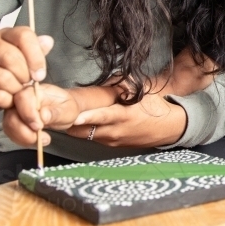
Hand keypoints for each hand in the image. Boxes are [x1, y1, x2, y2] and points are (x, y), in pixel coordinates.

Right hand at [0, 27, 53, 113]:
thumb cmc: (5, 68)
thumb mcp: (23, 57)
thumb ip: (36, 50)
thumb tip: (48, 41)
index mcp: (4, 33)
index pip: (23, 36)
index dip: (36, 57)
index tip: (40, 74)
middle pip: (10, 57)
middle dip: (24, 76)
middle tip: (27, 84)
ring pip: (0, 77)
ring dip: (14, 89)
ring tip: (17, 91)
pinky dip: (5, 100)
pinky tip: (7, 99)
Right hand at [2, 83, 78, 147]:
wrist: (65, 111)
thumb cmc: (66, 107)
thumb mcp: (68, 110)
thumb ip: (55, 113)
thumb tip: (43, 116)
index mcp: (35, 90)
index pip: (22, 98)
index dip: (28, 114)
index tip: (39, 126)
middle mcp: (21, 98)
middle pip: (11, 114)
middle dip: (24, 130)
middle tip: (42, 137)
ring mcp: (15, 109)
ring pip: (9, 125)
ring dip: (25, 137)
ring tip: (44, 139)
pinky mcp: (14, 121)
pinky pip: (11, 132)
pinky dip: (22, 140)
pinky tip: (36, 140)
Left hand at [66, 93, 187, 147]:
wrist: (169, 128)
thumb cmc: (156, 108)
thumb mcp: (143, 93)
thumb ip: (124, 86)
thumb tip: (108, 81)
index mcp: (124, 116)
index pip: (103, 117)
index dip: (88, 117)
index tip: (74, 116)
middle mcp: (116, 131)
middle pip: (85, 131)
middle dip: (69, 123)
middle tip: (54, 114)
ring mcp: (112, 140)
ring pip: (85, 135)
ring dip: (73, 127)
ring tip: (58, 117)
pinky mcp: (112, 144)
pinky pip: (92, 138)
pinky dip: (84, 130)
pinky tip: (76, 122)